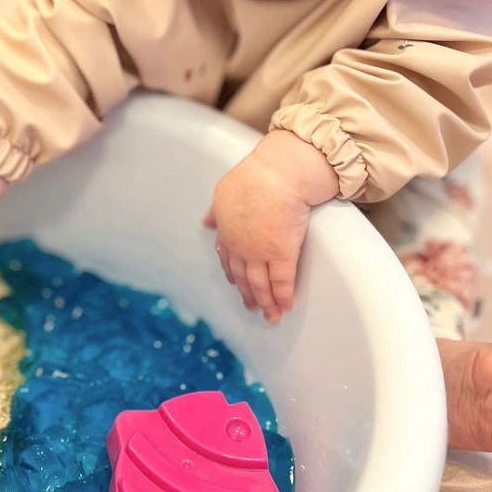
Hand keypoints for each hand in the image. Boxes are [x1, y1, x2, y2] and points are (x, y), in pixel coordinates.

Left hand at [204, 131, 338, 322]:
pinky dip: (283, 297)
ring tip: (271, 315)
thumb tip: (205, 221)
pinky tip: (286, 307)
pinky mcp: (282, 255)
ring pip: (260, 284)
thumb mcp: (224, 191)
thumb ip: (216, 210)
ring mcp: (260, 253)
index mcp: (226, 230)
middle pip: (242, 276)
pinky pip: (282, 282)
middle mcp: (240, 246)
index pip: (227, 257)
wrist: (276, 176)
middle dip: (247, 294)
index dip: (232, 272)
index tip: (235, 283)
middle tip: (252, 307)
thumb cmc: (253, 176)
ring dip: (265, 302)